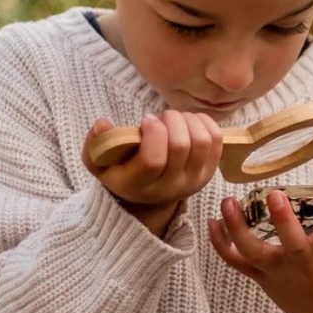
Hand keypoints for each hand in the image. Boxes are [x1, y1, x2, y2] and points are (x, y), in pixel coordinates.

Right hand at [83, 112, 223, 235]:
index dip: (153, 133)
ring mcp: (194, 180)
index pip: (154, 160)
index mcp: (140, 186)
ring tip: (173, 119)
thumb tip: (103, 123)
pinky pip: (216, 139)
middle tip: (160, 118)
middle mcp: (170, 187)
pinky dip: (204, 122)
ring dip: (187, 120)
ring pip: (202, 140)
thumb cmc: (121, 170)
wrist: (149, 194)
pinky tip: (188, 121)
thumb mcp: (99, 161)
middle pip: (181, 146)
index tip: (146, 119)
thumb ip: (96, 143)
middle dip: (171, 121)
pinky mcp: (210, 171)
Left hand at [209, 174, 312, 312]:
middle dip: (282, 220)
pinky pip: (237, 263)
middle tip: (273, 195)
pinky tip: (213, 221)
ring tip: (228, 202)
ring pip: (254, 253)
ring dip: (237, 229)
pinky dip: (221, 245)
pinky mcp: (262, 278)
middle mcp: (305, 264)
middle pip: (291, 244)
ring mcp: (280, 272)